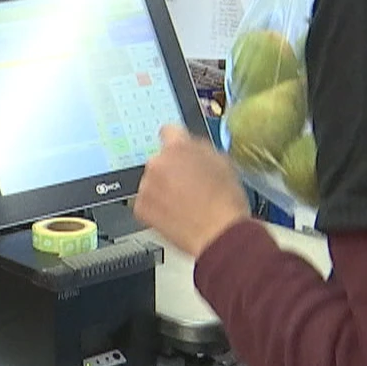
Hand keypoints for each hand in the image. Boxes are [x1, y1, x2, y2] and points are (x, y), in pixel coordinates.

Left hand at [134, 126, 250, 257]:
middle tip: (186, 185)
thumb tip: (190, 146)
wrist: (219, 234)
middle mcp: (157, 162)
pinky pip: (145, 201)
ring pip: (151, 181)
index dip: (175, 142)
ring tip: (183, 204)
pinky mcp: (140, 207)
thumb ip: (199, 148)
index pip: (168, 131)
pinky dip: (156, 207)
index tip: (176, 150)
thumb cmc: (226, 202)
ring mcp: (147, 185)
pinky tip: (174, 214)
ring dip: (162, 189)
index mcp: (178, 147)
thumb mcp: (222, 162)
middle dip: (170, 169)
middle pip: (159, 160)